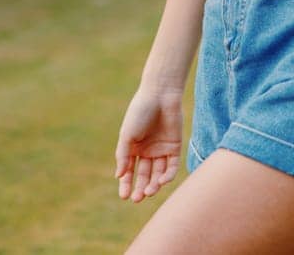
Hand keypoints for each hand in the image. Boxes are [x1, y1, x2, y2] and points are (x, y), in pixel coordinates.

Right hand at [115, 85, 182, 203]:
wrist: (160, 95)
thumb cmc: (140, 112)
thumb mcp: (127, 135)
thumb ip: (123, 156)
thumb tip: (119, 176)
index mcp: (133, 148)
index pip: (129, 171)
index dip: (126, 184)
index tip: (124, 196)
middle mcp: (147, 151)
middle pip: (144, 175)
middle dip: (140, 188)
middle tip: (138, 199)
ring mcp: (161, 150)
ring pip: (158, 174)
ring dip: (153, 184)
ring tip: (149, 192)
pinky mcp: (174, 147)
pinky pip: (171, 166)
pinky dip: (167, 176)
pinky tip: (161, 181)